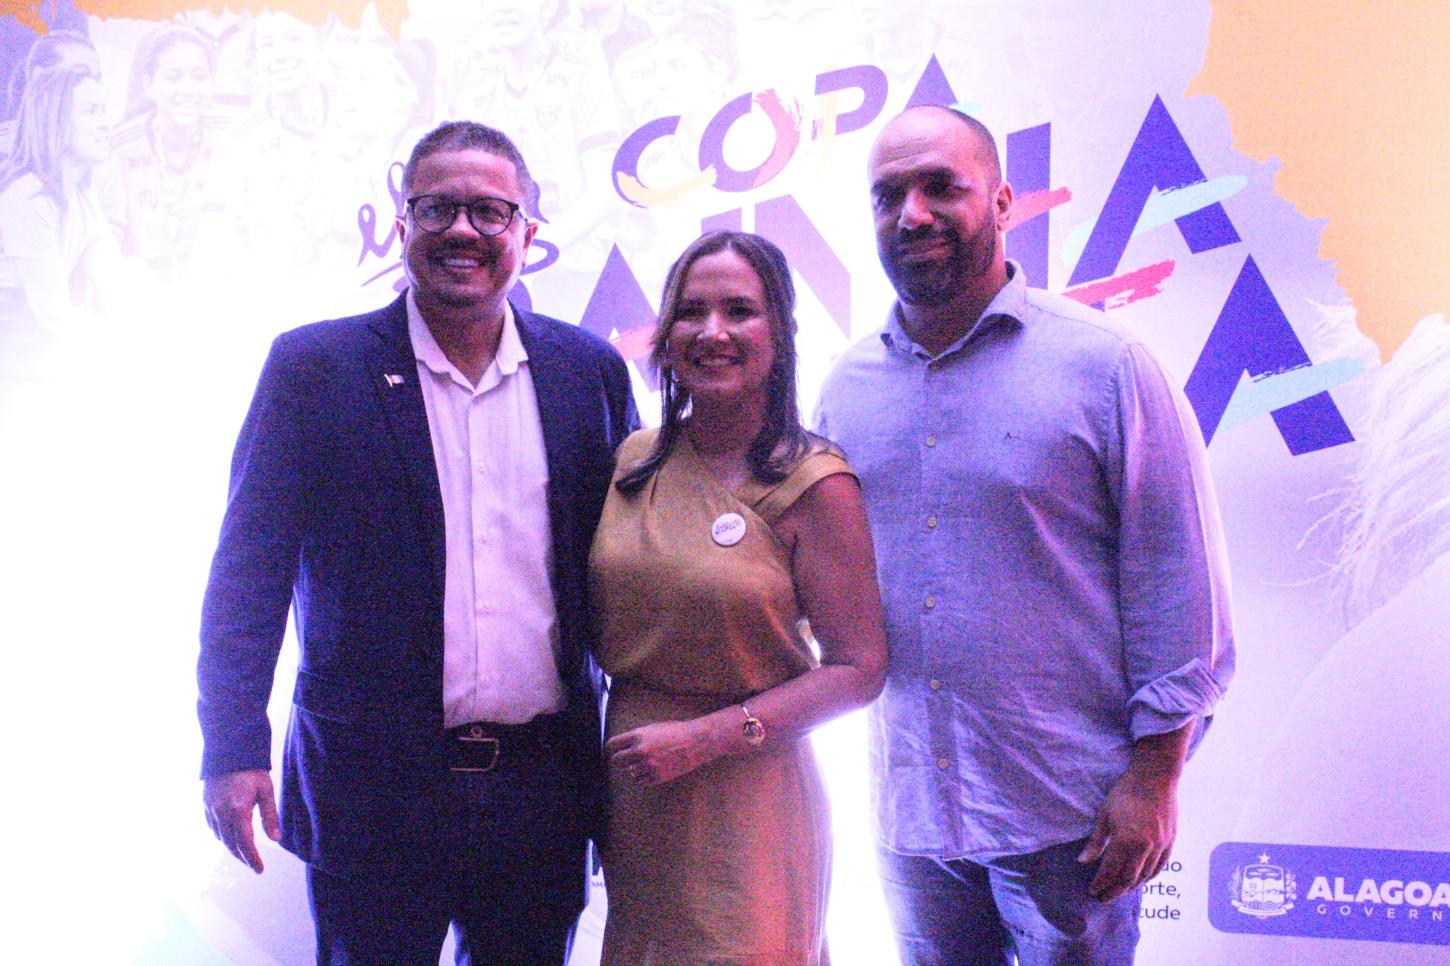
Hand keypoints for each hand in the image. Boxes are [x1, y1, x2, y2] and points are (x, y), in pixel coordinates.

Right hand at [203, 769, 280, 873]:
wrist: (228, 751)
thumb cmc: (251, 770)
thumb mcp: (266, 791)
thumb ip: (270, 816)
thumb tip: (276, 839)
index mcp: (238, 810)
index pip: (245, 842)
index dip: (252, 858)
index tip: (259, 869)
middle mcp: (221, 813)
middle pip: (231, 844)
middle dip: (242, 857)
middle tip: (253, 865)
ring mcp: (210, 809)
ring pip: (220, 837)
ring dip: (231, 848)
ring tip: (244, 854)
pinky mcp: (205, 804)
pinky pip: (212, 827)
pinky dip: (221, 837)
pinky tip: (228, 838)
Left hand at [606, 719, 719, 786]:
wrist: (696, 742)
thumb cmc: (676, 731)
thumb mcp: (653, 728)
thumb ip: (637, 737)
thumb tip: (623, 746)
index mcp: (638, 736)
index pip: (612, 744)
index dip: (612, 748)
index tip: (614, 750)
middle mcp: (640, 751)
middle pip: (616, 761)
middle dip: (619, 761)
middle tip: (624, 761)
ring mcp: (648, 765)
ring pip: (628, 773)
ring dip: (633, 769)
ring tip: (643, 764)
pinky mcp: (657, 777)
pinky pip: (640, 781)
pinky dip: (643, 778)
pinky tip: (650, 771)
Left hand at [1076, 767, 1177, 901]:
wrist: (1155, 778)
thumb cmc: (1125, 793)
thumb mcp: (1104, 815)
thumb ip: (1096, 842)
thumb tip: (1083, 861)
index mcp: (1126, 840)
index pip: (1111, 871)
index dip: (1101, 883)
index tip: (1092, 891)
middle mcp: (1145, 848)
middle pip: (1128, 879)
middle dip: (1113, 891)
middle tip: (1102, 898)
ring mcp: (1161, 846)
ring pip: (1145, 876)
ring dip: (1130, 887)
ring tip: (1118, 891)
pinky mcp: (1170, 842)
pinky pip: (1159, 867)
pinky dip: (1148, 877)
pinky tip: (1140, 880)